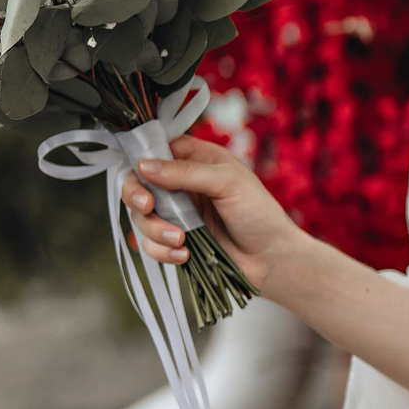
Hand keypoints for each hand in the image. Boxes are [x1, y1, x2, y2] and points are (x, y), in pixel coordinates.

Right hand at [126, 136, 310, 293]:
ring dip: (154, 230)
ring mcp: (177, 214)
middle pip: (138, 184)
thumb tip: (144, 165)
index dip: (141, 160)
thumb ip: (186, 173)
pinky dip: (161, 251)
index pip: (155, 150)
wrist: (272, 258)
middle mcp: (182, 184)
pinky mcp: (175, 240)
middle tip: (147, 207)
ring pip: (140, 217)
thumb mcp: (228, 182)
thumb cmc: (259, 213)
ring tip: (181, 240)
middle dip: (136, 197)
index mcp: (196, 160)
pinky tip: (183, 255)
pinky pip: (150, 244)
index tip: (141, 174)